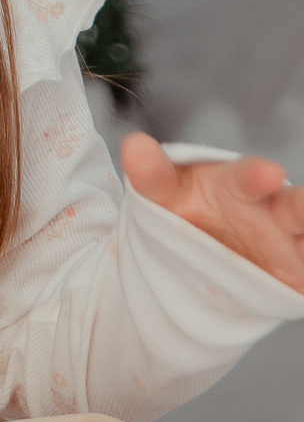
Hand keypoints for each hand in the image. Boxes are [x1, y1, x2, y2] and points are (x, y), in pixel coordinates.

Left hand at [121, 130, 303, 293]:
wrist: (196, 258)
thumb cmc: (187, 213)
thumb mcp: (166, 197)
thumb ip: (152, 176)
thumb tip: (134, 144)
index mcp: (239, 185)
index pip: (249, 177)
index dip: (257, 176)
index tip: (268, 173)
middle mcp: (272, 211)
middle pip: (295, 207)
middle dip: (302, 207)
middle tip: (303, 204)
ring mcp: (289, 245)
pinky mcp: (297, 277)